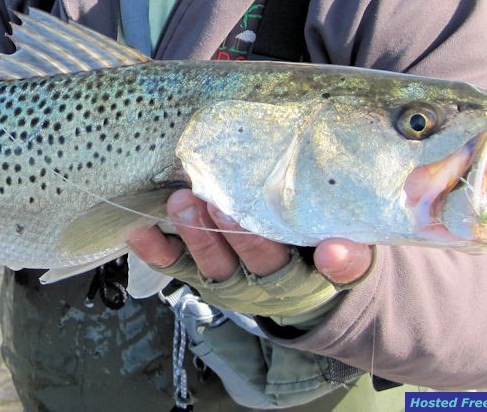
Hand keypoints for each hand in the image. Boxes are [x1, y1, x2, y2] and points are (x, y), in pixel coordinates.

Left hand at [128, 189, 371, 298]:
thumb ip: (350, 255)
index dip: (303, 255)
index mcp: (306, 278)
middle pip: (249, 263)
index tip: (316, 246)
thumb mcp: (349, 256)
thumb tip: (337, 252)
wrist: (300, 286)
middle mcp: (264, 285)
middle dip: (232, 235)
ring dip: (192, 235)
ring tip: (179, 202)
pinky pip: (173, 265)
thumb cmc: (320, 251)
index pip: (303, 266)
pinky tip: (137, 228)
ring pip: (210, 265)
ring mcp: (228, 279)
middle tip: (217, 201)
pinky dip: (154, 248)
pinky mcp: (198, 274)